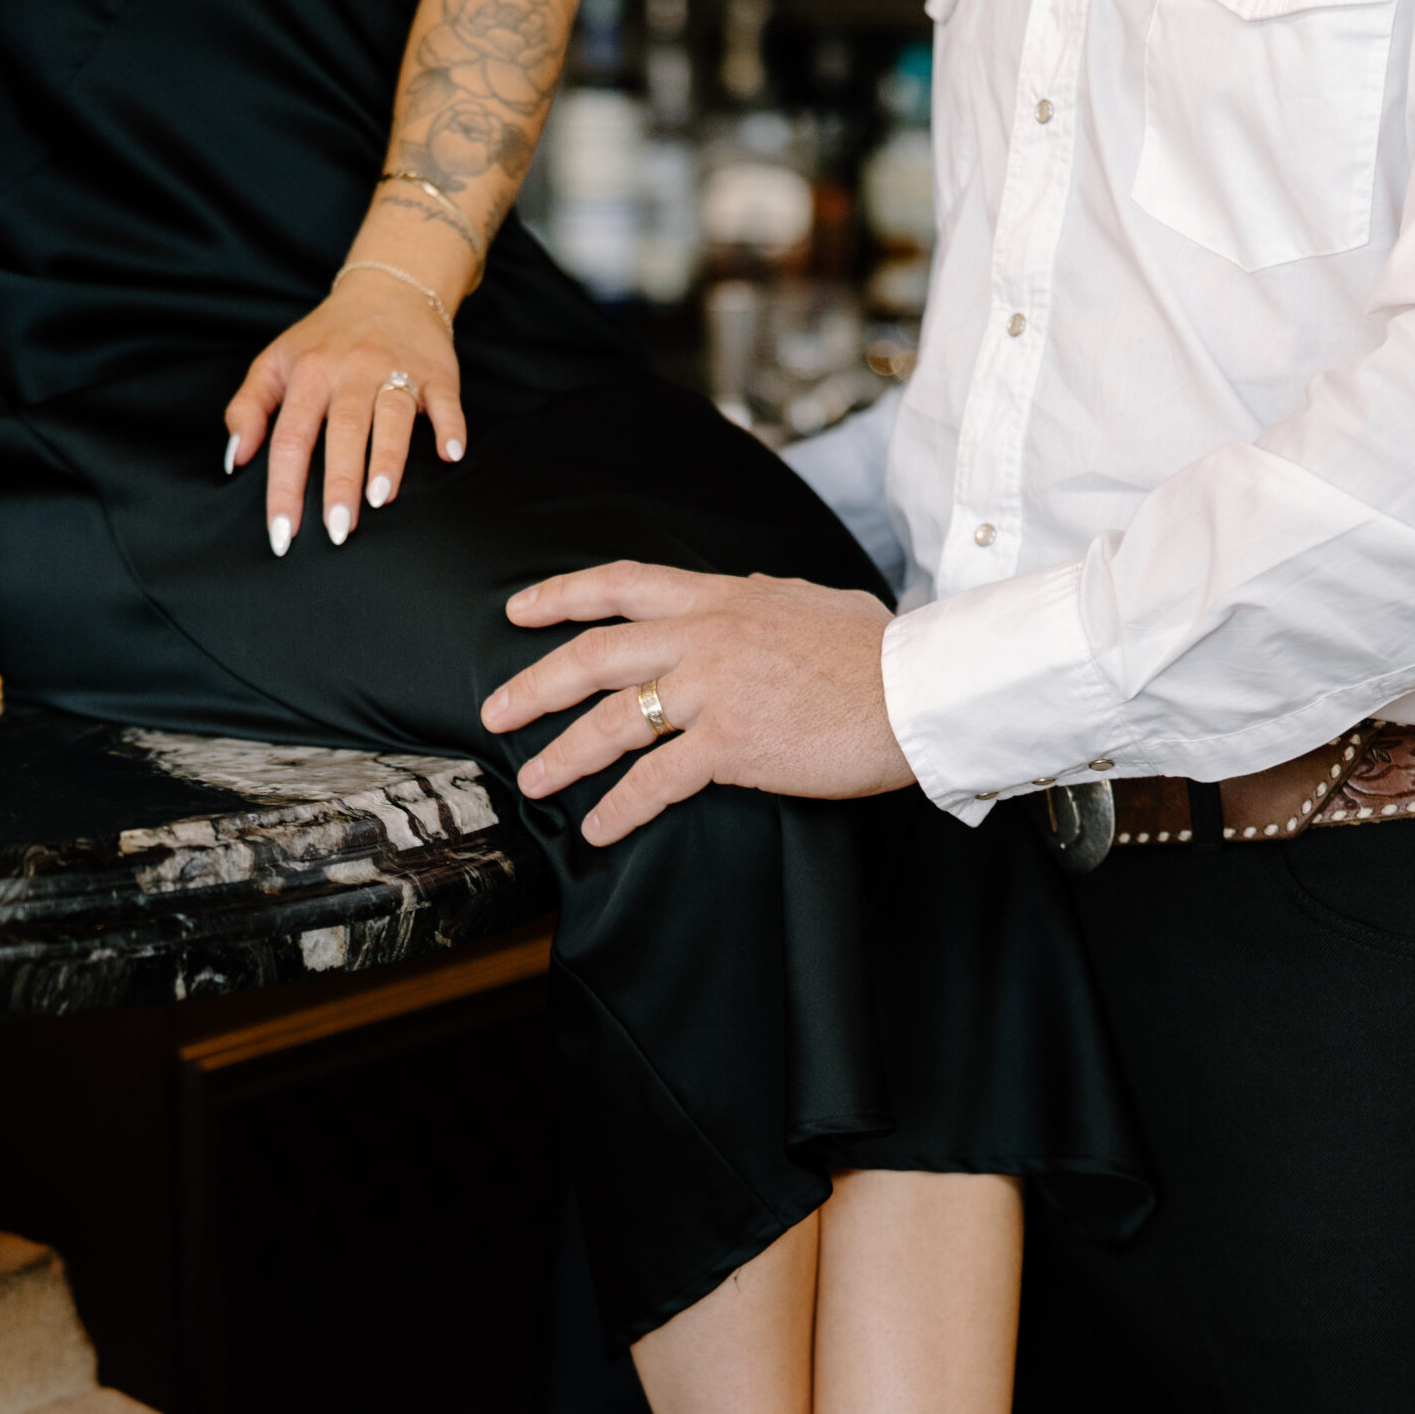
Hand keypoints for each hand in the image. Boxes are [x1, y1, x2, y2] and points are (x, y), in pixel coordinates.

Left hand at [223, 269, 467, 551]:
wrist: (387, 289)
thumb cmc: (325, 339)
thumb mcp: (276, 361)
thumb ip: (248, 407)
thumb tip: (234, 459)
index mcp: (309, 372)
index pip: (291, 436)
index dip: (284, 487)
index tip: (282, 534)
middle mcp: (351, 370)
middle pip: (343, 430)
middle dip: (339, 482)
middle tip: (337, 531)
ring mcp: (396, 369)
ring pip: (391, 415)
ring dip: (388, 457)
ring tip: (382, 499)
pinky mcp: (436, 371)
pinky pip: (445, 401)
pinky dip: (449, 426)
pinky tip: (450, 454)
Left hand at [481, 562, 914, 845]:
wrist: (918, 689)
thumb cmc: (879, 650)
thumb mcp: (811, 600)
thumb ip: (765, 597)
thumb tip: (749, 591)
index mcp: (722, 597)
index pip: (622, 584)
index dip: (561, 595)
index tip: (519, 610)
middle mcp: (706, 635)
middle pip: (594, 654)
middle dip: (535, 685)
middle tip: (495, 712)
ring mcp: (714, 688)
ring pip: (612, 719)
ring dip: (563, 754)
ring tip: (534, 781)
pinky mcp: (732, 742)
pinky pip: (656, 781)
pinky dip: (620, 808)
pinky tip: (597, 829)